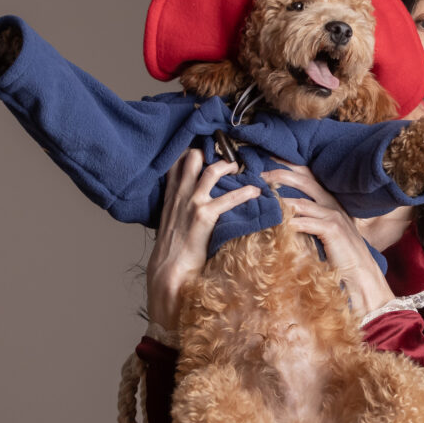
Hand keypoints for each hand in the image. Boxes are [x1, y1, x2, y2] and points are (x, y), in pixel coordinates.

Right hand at [145, 149, 261, 331]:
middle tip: (229, 154)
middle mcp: (179, 197)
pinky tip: (256, 192)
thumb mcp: (172, 228)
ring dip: (229, 166)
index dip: (191, 153)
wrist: (168, 274)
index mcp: (170, 199)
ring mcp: (190, 204)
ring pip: (211, 172)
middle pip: (192, 159)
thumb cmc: (172, 255)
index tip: (207, 148)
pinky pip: (228, 198)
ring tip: (242, 168)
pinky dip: (245, 193)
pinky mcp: (203, 216)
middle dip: (212, 152)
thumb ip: (181, 213)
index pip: (177, 165)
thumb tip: (194, 210)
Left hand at [262, 163, 398, 318]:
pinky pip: (305, 221)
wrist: (360, 274)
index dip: (288, 167)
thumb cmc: (340, 256)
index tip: (267, 163)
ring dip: (278, 199)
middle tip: (258, 175)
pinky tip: (274, 221)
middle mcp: (332, 204)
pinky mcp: (332, 229)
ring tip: (260, 198)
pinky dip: (289, 221)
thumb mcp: (321, 233)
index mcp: (330, 201)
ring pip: (301, 201)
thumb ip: (306, 221)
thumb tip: (281, 215)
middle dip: (279, 175)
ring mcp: (333, 215)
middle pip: (304, 181)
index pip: (308, 176)